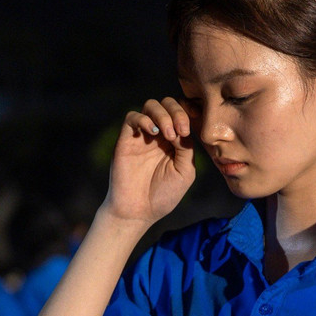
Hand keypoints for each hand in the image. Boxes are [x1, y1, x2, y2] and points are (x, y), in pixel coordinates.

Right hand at [102, 97, 196, 225]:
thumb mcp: (184, 171)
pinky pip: (132, 117)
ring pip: (151, 106)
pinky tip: (153, 134)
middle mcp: (158, 135)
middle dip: (176, 111)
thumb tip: (182, 128)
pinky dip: (144, 119)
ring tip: (168, 134)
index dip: (187, 114)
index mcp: (174, 141)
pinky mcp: (126, 139)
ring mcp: (142, 136)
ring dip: (163, 115)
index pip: (181, 114)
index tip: (189, 130)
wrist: (138, 211)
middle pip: (167, 104)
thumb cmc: (163, 195)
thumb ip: (187, 148)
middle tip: (180, 131)